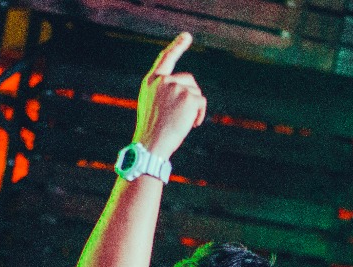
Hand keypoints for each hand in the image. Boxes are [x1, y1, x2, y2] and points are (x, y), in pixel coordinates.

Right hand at [133, 32, 206, 160]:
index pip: (166, 59)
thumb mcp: (153, 106)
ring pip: (195, 92)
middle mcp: (163, 80)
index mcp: (151, 82)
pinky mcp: (189, 96)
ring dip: (194, 107)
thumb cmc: (152, 131)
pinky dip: (200, 114)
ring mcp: (176, 86)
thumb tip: (188, 91)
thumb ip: (165, 92)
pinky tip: (192, 125)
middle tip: (182, 117)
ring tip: (183, 123)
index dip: (177, 46)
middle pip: (188, 80)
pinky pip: (201, 102)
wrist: (151, 144)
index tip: (187, 36)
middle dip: (190, 96)